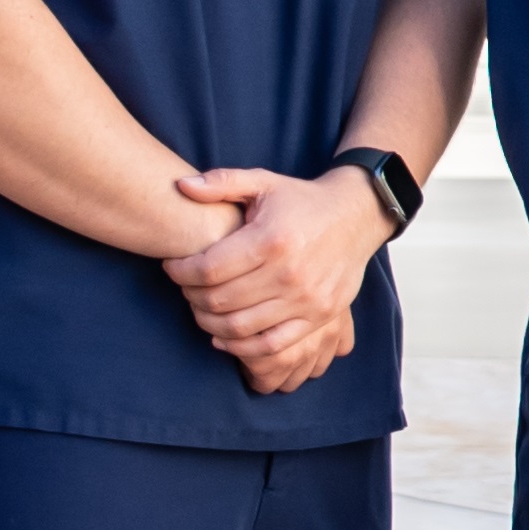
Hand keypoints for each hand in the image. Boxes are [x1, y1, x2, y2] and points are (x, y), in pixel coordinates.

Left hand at [165, 165, 384, 395]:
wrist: (356, 217)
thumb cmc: (302, 201)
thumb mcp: (263, 182)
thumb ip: (221, 182)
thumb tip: (181, 185)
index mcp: (270, 239)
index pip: (208, 269)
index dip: (180, 272)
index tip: (173, 267)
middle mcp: (289, 273)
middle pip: (219, 301)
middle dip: (191, 297)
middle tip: (185, 288)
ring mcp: (305, 300)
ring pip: (239, 327)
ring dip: (209, 323)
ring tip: (201, 308)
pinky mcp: (318, 317)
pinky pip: (271, 345)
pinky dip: (241, 347)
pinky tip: (224, 337)